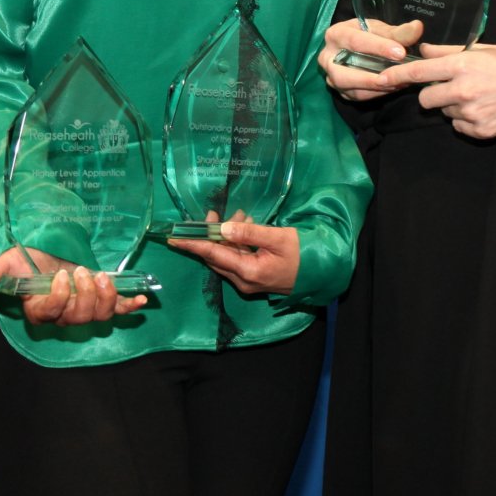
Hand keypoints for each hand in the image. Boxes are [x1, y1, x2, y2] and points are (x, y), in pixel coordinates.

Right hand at [0, 245, 148, 323]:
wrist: (47, 254)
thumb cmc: (27, 260)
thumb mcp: (10, 260)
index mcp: (39, 309)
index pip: (50, 314)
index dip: (58, 299)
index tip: (61, 277)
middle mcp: (62, 315)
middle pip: (77, 318)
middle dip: (85, 296)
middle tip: (84, 272)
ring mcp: (83, 309)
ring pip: (98, 316)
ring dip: (105, 298)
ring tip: (104, 277)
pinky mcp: (99, 300)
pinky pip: (117, 311)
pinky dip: (130, 307)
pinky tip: (143, 300)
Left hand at [168, 215, 301, 296]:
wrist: (321, 273)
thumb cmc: (302, 254)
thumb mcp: (278, 238)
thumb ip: (250, 233)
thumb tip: (223, 227)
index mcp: (248, 272)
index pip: (213, 255)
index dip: (192, 244)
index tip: (174, 238)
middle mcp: (243, 281)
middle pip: (216, 256)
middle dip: (210, 234)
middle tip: (213, 213)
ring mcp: (247, 282)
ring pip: (226, 256)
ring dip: (226, 236)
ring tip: (239, 216)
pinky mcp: (252, 279)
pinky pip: (236, 259)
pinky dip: (236, 243)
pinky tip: (245, 227)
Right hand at [318, 17, 422, 100]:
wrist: (358, 46)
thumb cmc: (368, 34)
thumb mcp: (380, 29)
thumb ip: (398, 31)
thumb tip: (417, 27)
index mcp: (335, 35)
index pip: (355, 42)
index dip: (378, 48)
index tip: (401, 53)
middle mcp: (327, 58)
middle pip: (344, 74)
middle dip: (371, 78)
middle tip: (396, 77)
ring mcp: (331, 77)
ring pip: (351, 89)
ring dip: (377, 89)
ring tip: (399, 83)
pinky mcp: (341, 90)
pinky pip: (358, 96)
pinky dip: (377, 94)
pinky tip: (394, 87)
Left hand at [379, 43, 495, 139]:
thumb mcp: (481, 50)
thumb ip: (447, 52)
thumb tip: (422, 50)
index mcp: (462, 66)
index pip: (419, 73)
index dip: (396, 77)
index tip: (380, 79)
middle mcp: (463, 91)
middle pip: (427, 100)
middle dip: (433, 94)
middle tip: (451, 86)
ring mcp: (473, 114)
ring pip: (445, 113)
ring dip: (453, 106)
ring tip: (477, 95)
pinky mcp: (482, 131)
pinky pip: (460, 127)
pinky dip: (466, 120)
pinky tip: (484, 108)